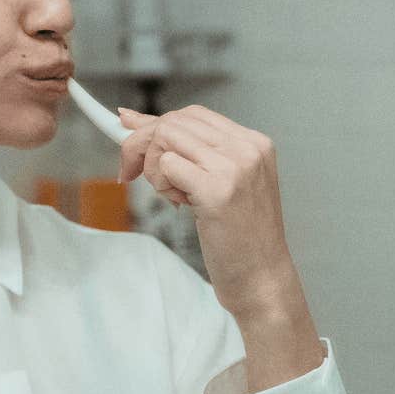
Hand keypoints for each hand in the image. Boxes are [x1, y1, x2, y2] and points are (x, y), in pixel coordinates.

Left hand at [116, 104, 295, 303]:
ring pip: (166, 139)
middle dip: (142, 145)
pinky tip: (181, 206)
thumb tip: (134, 121)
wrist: (262, 278)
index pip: (193, 115)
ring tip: (175, 197)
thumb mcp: (223, 184)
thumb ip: (189, 153)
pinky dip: (162, 186)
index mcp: (254, 143)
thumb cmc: (241, 238)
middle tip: (132, 173)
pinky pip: (166, 166)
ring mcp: (234, 167)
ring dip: (154, 169)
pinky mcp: (217, 190)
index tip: (132, 136)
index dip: (156, 125)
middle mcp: (247, 149)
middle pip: (174, 122)